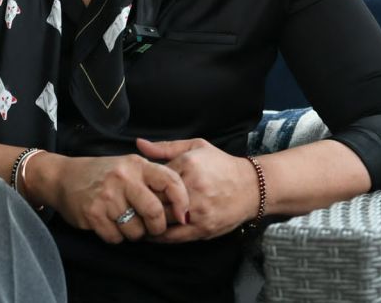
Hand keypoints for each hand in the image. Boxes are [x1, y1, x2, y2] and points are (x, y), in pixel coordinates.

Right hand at [40, 154, 189, 243]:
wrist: (63, 177)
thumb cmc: (103, 174)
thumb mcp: (128, 166)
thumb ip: (152, 180)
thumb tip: (181, 206)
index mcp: (136, 165)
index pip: (170, 181)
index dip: (182, 201)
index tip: (184, 215)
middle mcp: (123, 179)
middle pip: (154, 212)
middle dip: (158, 227)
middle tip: (153, 228)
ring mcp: (107, 197)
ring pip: (136, 230)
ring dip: (134, 233)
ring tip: (126, 222)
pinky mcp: (93, 214)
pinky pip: (116, 238)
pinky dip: (116, 237)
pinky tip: (110, 224)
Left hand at [136, 137, 256, 242]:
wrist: (252, 187)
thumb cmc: (221, 165)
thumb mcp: (195, 147)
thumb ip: (165, 147)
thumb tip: (138, 144)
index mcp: (188, 165)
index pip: (153, 177)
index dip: (142, 183)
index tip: (134, 187)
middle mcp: (193, 188)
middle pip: (155, 199)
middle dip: (141, 203)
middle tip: (129, 205)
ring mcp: (198, 210)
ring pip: (161, 219)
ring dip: (147, 221)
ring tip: (136, 219)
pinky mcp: (203, 228)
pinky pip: (174, 236)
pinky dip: (159, 236)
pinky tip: (151, 234)